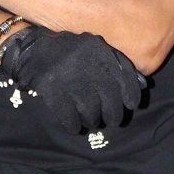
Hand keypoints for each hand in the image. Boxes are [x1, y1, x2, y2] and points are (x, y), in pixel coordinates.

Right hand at [0, 25, 145, 133]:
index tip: (129, 105)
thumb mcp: (94, 49)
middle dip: (111, 115)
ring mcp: (68, 76)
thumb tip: (142, 86)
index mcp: (99, 50)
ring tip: (89, 118)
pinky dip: (74, 125)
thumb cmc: (69, 51)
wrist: (32, 48)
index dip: (131, 97)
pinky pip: (70, 118)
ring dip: (92, 120)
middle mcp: (86, 62)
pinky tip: (74, 123)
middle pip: (110, 102)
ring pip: (91, 113)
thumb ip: (117, 64)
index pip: (126, 81)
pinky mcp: (51, 89)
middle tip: (108, 118)